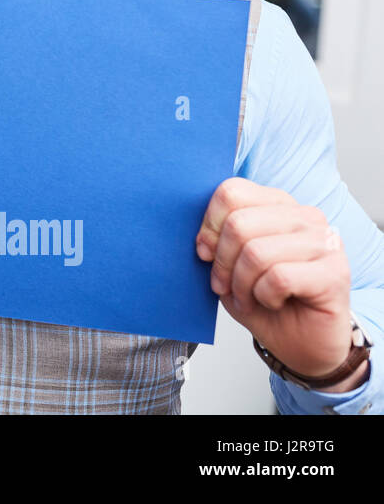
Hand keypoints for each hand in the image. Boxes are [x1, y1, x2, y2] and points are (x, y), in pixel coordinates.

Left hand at [196, 177, 362, 389]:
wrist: (301, 344)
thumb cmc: (264, 301)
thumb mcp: (229, 265)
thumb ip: (216, 240)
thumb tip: (200, 237)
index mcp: (278, 205)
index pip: (232, 192)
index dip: (209, 226)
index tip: (205, 253)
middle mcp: (305, 217)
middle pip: (238, 223)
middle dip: (222, 262)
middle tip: (226, 285)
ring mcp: (325, 242)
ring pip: (256, 252)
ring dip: (242, 285)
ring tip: (250, 297)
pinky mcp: (335, 272)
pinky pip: (279, 277)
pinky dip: (264, 297)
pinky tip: (274, 302)